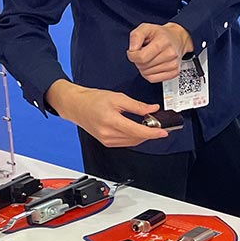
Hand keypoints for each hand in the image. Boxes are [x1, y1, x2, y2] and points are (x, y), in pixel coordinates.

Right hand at [46, 80, 168, 147]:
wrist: (76, 105)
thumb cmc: (93, 99)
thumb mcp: (118, 97)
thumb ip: (137, 105)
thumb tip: (153, 109)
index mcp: (111, 121)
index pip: (137, 131)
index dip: (152, 133)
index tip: (163, 132)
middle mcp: (107, 133)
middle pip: (136, 138)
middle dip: (149, 132)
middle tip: (156, 122)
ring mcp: (106, 140)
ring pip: (131, 142)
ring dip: (141, 135)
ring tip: (146, 124)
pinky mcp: (105, 142)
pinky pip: (125, 143)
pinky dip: (133, 137)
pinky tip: (136, 128)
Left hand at [127, 23, 193, 82]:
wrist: (177, 39)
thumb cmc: (160, 34)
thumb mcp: (145, 28)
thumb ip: (136, 36)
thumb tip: (132, 49)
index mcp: (163, 41)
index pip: (141, 57)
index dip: (132, 55)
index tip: (134, 51)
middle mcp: (170, 53)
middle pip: (143, 66)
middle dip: (139, 60)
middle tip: (144, 52)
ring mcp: (173, 64)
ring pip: (147, 73)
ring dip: (144, 67)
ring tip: (150, 57)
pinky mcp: (174, 72)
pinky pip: (153, 79)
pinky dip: (149, 74)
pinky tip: (152, 65)